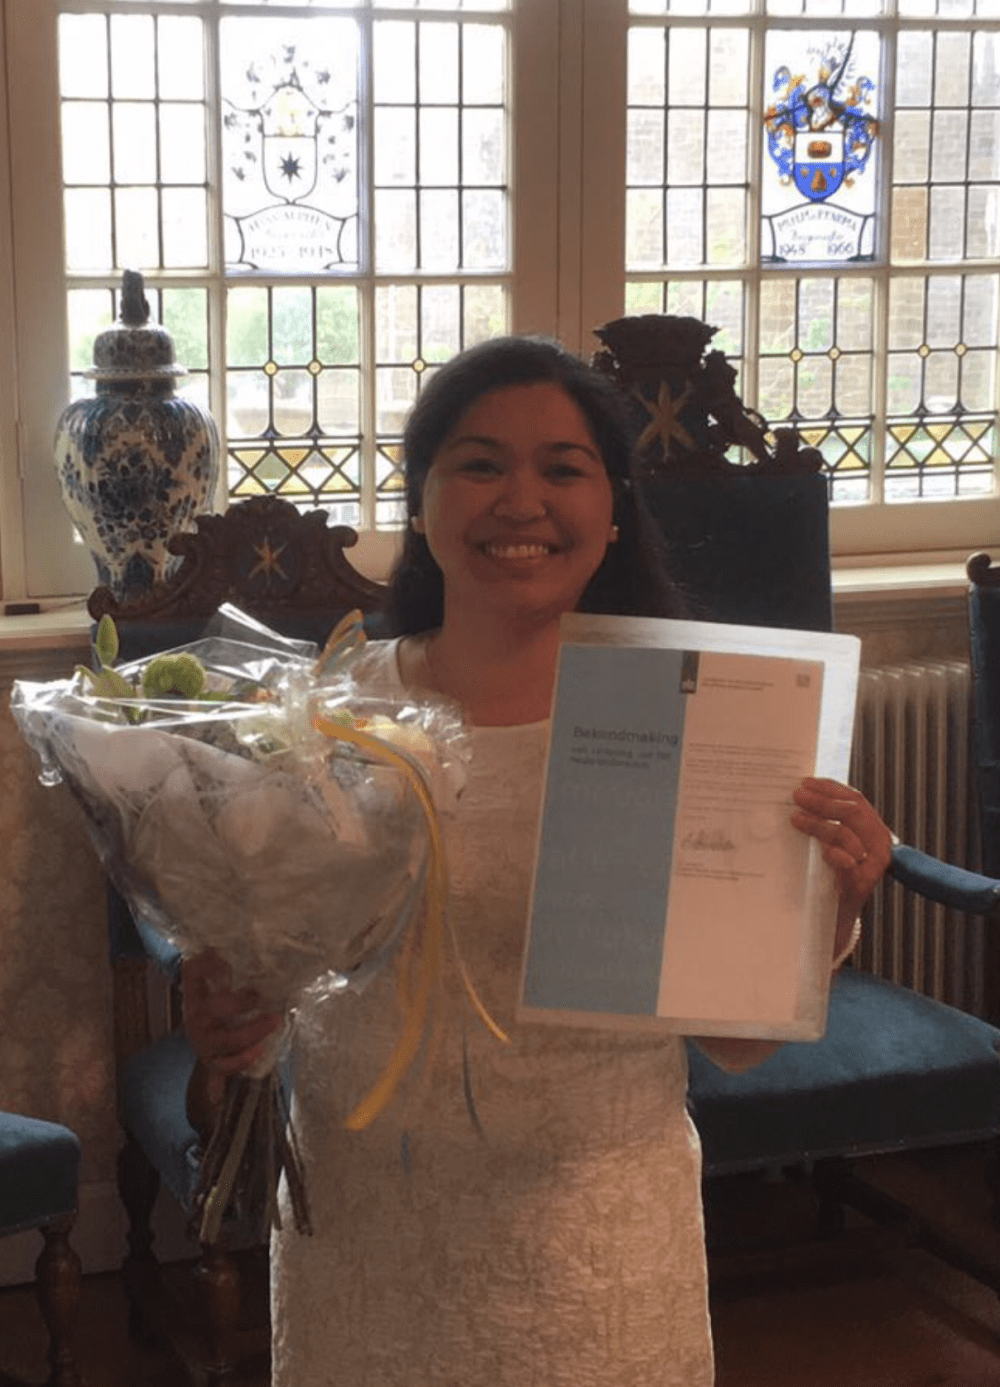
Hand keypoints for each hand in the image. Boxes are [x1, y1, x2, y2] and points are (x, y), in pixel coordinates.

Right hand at [182, 949, 282, 1105]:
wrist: (207, 1054)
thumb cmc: (217, 1015)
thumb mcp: (215, 991)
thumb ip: (220, 970)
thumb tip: (222, 945)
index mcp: (196, 996)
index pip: (192, 974)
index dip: (208, 965)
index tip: (228, 961)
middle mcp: (196, 1019)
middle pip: (213, 1010)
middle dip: (239, 1003)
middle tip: (260, 995)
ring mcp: (204, 1043)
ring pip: (226, 1040)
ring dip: (253, 1030)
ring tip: (275, 1020)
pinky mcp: (213, 1064)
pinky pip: (227, 1065)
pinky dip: (245, 1058)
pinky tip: (261, 1047)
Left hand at [790, 777, 893, 956]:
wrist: (836, 918)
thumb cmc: (831, 875)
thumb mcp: (833, 845)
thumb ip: (827, 823)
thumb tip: (800, 795)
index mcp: (873, 829)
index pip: (855, 799)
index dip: (831, 788)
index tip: (806, 781)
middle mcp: (878, 844)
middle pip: (852, 813)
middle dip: (822, 802)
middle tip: (796, 797)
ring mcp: (872, 866)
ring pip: (846, 835)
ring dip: (819, 824)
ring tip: (796, 819)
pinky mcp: (861, 886)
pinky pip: (849, 865)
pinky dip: (835, 854)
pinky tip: (820, 850)